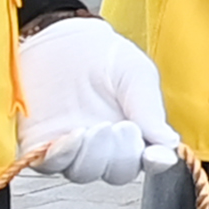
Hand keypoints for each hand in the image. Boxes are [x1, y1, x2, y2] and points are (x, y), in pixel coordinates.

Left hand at [14, 15, 176, 188]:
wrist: (58, 36)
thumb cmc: (100, 53)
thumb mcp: (135, 73)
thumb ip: (149, 108)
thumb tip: (169, 143)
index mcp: (136, 133)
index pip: (149, 162)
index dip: (154, 163)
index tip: (154, 155)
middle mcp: (104, 146)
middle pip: (117, 172)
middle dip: (120, 155)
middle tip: (120, 127)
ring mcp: (71, 148)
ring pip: (84, 172)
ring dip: (92, 156)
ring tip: (95, 127)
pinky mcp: (39, 144)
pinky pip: (49, 165)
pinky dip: (62, 156)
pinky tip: (72, 137)